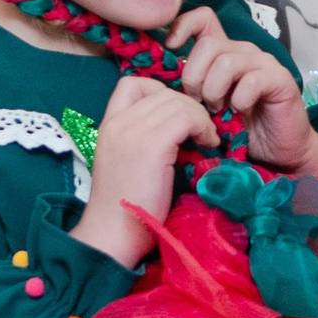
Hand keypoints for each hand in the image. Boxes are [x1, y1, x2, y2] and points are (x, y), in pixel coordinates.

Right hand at [73, 77, 216, 266]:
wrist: (112, 234)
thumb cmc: (125, 208)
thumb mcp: (127, 163)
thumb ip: (142, 140)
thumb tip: (179, 130)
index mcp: (109, 125)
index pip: (133, 84)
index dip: (161, 93)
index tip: (177, 118)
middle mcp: (119, 122)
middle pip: (163, 92)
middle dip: (189, 107)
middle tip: (202, 132)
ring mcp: (133, 131)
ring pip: (178, 102)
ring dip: (200, 118)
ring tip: (207, 140)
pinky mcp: (152, 145)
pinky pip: (187, 117)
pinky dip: (204, 127)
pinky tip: (209, 145)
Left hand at [167, 6, 316, 163]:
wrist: (279, 151)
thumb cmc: (240, 129)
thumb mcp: (206, 106)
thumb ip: (190, 87)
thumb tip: (160, 78)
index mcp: (225, 52)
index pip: (203, 18)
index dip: (182, 26)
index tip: (171, 49)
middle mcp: (244, 52)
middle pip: (208, 46)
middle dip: (194, 77)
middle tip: (198, 102)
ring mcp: (264, 64)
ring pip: (226, 62)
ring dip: (215, 91)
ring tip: (219, 110)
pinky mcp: (280, 80)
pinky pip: (251, 81)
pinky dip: (239, 100)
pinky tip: (240, 111)